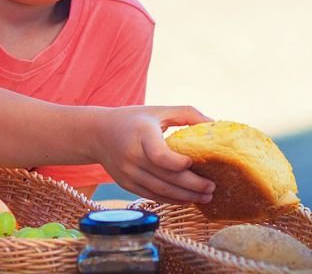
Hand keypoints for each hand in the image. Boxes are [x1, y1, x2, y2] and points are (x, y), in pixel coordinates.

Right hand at [91, 105, 214, 203]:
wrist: (97, 133)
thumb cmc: (133, 120)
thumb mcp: (157, 111)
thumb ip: (186, 114)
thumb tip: (214, 123)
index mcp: (141, 134)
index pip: (160, 155)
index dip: (179, 163)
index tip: (194, 162)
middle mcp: (132, 156)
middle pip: (165, 177)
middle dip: (193, 185)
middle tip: (212, 187)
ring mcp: (128, 173)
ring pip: (160, 191)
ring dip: (186, 197)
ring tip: (206, 196)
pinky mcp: (126, 184)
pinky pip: (152, 196)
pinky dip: (171, 200)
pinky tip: (187, 199)